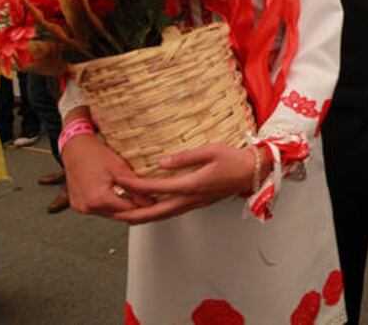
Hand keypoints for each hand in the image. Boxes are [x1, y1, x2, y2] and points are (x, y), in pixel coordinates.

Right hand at [62, 135, 154, 216]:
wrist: (75, 148)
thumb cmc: (95, 154)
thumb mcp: (120, 169)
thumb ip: (135, 188)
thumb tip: (149, 201)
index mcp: (98, 199)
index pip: (128, 210)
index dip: (143, 206)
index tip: (154, 202)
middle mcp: (87, 207)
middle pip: (118, 215)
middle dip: (133, 209)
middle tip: (147, 201)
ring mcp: (81, 207)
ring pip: (109, 213)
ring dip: (121, 208)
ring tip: (135, 199)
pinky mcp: (77, 205)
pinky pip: (98, 210)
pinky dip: (109, 205)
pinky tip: (118, 197)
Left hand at [111, 143, 259, 223]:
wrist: (254, 172)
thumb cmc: (235, 159)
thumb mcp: (210, 150)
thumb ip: (185, 157)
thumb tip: (161, 163)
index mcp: (192, 185)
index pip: (156, 187)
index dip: (135, 185)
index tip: (119, 181)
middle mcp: (191, 199)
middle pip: (155, 212)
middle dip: (132, 213)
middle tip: (112, 212)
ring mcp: (196, 204)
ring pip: (164, 215)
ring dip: (143, 216)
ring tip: (125, 215)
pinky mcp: (199, 203)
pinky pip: (173, 212)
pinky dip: (157, 213)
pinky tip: (151, 209)